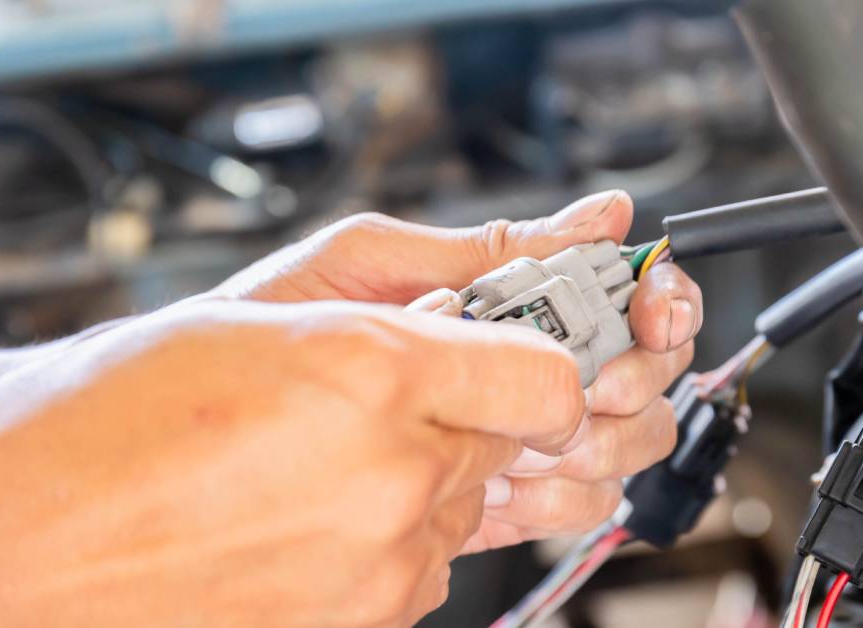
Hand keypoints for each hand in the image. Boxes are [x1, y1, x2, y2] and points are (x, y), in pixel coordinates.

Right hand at [0, 299, 584, 627]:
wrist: (14, 544)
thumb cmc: (106, 420)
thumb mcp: (258, 318)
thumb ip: (397, 320)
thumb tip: (478, 332)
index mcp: (372, 372)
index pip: (545, 378)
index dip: (540, 368)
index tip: (517, 364)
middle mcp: (394, 478)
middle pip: (504, 443)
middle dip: (461, 420)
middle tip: (377, 407)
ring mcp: (379, 568)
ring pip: (461, 510)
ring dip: (417, 487)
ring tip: (313, 470)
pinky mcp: (362, 626)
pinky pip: (421, 571)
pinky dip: (386, 544)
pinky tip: (303, 522)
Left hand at [212, 190, 703, 549]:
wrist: (200, 424)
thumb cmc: (272, 329)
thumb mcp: (378, 265)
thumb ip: (490, 248)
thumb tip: (601, 213)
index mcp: (509, 303)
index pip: (626, 297)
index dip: (661, 301)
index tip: (654, 310)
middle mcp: (525, 370)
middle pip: (645, 376)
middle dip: (636, 377)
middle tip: (594, 379)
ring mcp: (514, 437)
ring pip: (622, 446)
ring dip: (600, 440)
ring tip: (534, 434)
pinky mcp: (492, 502)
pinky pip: (569, 508)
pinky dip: (559, 498)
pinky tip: (514, 485)